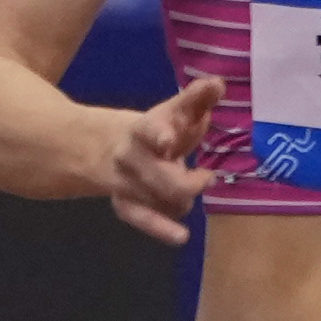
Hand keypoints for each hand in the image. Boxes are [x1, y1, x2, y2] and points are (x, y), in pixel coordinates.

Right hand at [103, 76, 221, 248]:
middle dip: (187, 182)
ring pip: (159, 198)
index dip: (158, 134)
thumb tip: (219, 83)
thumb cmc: (153, 130)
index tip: (167, 138)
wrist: (100, 147)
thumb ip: (197, 100)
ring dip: (182, 198)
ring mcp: (125, 183)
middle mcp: (131, 157)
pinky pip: (141, 218)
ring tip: (193, 190)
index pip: (150, 130)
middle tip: (207, 176)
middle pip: (160, 177)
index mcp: (144, 129)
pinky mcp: (124, 202)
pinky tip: (181, 236)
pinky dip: (161, 227)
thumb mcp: (172, 112)